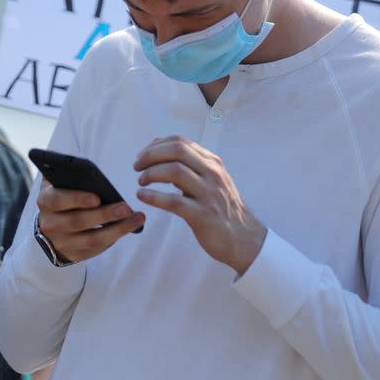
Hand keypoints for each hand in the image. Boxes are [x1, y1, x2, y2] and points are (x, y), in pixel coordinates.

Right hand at [36, 181, 145, 262]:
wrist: (51, 231)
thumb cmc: (60, 200)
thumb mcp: (54, 185)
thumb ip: (57, 171)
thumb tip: (54, 153)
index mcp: (45, 202)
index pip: (58, 200)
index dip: (77, 199)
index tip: (97, 197)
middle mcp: (51, 224)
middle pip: (79, 221)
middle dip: (104, 214)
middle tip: (126, 207)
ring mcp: (63, 242)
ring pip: (92, 238)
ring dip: (117, 228)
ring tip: (137, 217)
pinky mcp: (76, 255)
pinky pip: (98, 248)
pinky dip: (115, 237)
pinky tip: (131, 226)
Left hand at [133, 136, 266, 275]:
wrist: (243, 238)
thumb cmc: (220, 208)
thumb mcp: (209, 179)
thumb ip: (187, 164)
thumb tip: (157, 147)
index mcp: (212, 162)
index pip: (179, 142)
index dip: (155, 145)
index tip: (141, 156)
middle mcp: (212, 174)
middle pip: (176, 150)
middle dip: (150, 155)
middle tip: (137, 166)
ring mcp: (208, 193)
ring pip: (174, 171)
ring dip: (151, 174)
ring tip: (141, 181)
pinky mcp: (202, 214)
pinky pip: (173, 201)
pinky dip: (153, 196)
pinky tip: (142, 196)